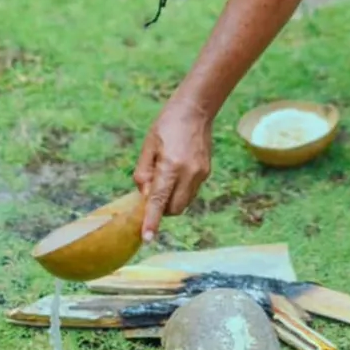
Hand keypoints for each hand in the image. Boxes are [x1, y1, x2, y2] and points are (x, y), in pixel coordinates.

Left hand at [134, 102, 214, 241]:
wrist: (195, 110)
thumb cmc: (166, 125)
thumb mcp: (148, 146)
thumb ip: (144, 173)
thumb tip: (143, 195)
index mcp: (171, 166)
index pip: (159, 200)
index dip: (151, 220)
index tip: (147, 238)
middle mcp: (190, 174)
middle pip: (174, 209)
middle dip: (160, 209)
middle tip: (150, 192)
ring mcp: (201, 174)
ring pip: (183, 203)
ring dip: (170, 200)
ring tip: (163, 177)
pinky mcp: (206, 172)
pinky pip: (190, 192)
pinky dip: (179, 191)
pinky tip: (174, 174)